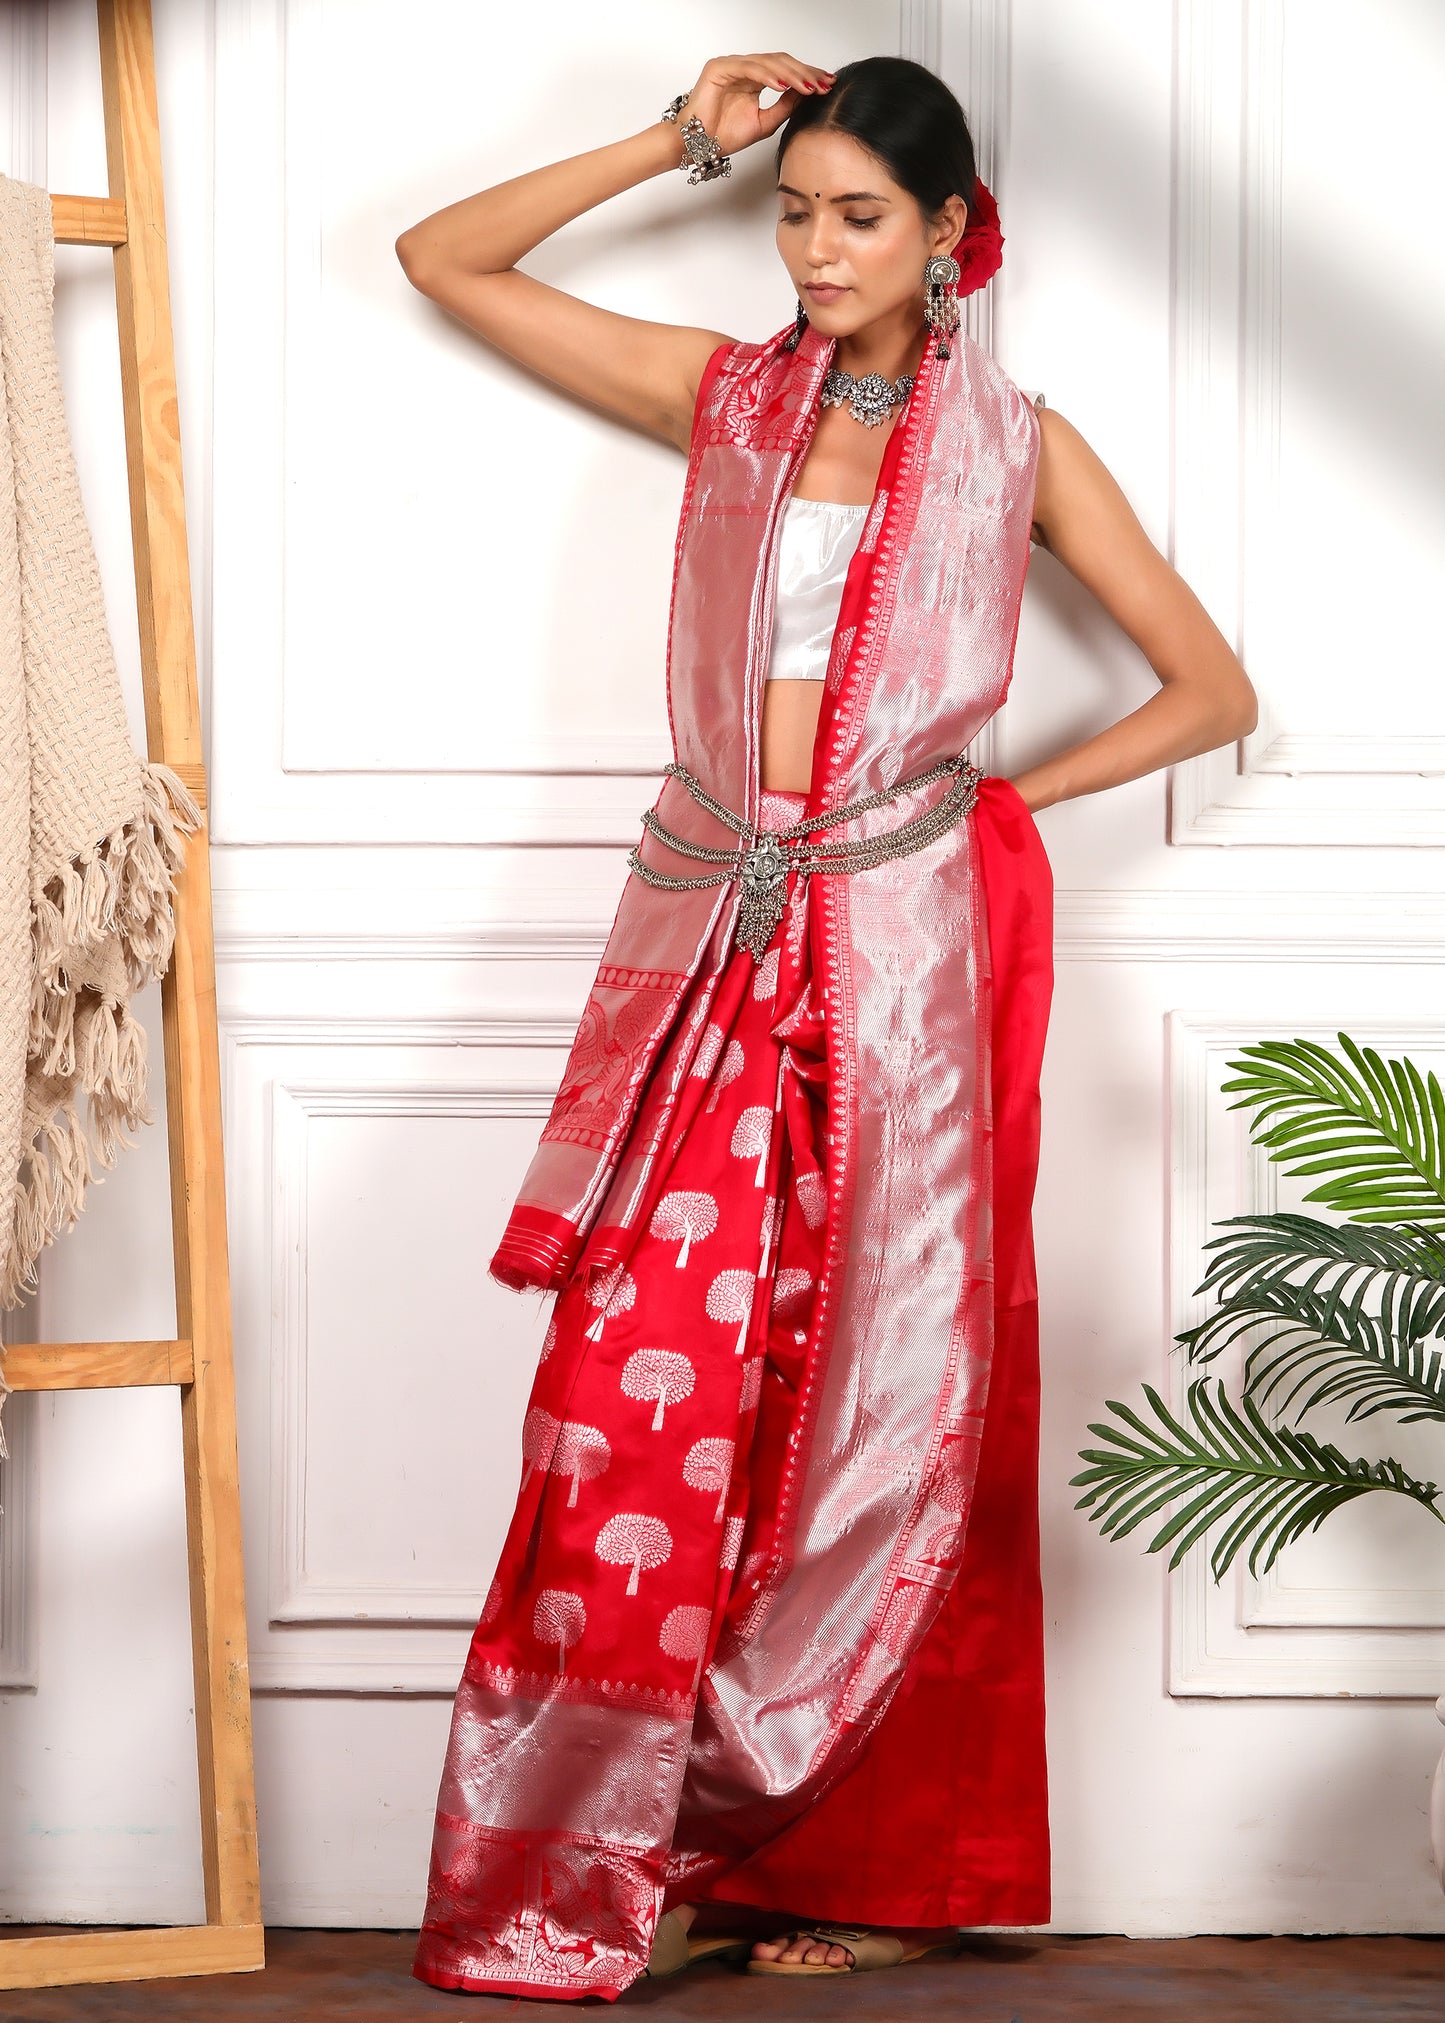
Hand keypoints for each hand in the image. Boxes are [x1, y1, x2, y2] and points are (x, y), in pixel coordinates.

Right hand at [676, 53, 833, 157]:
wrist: (699, 146)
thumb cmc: (724, 136)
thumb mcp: (765, 123)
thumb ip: (785, 107)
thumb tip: (807, 96)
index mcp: (755, 79)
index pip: (786, 71)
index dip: (807, 76)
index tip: (827, 85)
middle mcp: (745, 69)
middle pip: (780, 62)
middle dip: (804, 73)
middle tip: (823, 83)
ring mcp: (732, 65)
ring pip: (767, 63)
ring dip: (790, 74)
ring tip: (808, 86)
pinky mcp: (720, 68)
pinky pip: (748, 68)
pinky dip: (767, 75)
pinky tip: (783, 85)